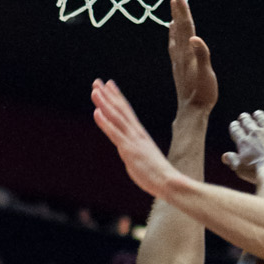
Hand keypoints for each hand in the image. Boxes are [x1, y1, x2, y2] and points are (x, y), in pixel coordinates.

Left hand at [92, 78, 174, 198]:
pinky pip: (115, 133)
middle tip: (97, 81)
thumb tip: (132, 153)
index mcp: (140, 134)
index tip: (109, 85)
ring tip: (94, 90)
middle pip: (120, 109)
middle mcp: (136, 133)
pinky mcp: (129, 149)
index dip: (117, 97)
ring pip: (116, 117)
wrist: (168, 181)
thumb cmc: (158, 174)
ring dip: (104, 103)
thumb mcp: (145, 159)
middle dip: (107, 95)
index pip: (126, 111)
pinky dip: (105, 122)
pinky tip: (96, 112)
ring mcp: (132, 140)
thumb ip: (137, 153)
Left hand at [168, 0, 217, 112]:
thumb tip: (195, 38)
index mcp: (188, 52)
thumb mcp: (206, 75)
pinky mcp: (179, 67)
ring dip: (176, 19)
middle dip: (178, 8)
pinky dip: (174, 34)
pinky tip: (173, 32)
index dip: (182, 9)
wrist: (191, 111)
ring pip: (176, 34)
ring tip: (174, 6)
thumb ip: (202, 55)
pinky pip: (175, 45)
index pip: (185, 26)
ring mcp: (179, 60)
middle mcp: (181, 54)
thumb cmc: (202, 94)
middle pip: (180, 26)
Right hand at [222, 111, 263, 185]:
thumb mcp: (240, 168)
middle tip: (244, 116)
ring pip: (262, 118)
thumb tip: (224, 157)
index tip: (235, 124)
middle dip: (245, 118)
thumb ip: (232, 160)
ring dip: (259, 115)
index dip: (234, 126)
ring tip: (258, 114)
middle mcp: (255, 134)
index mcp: (244, 142)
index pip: (236, 130)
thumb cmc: (257, 172)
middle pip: (248, 122)